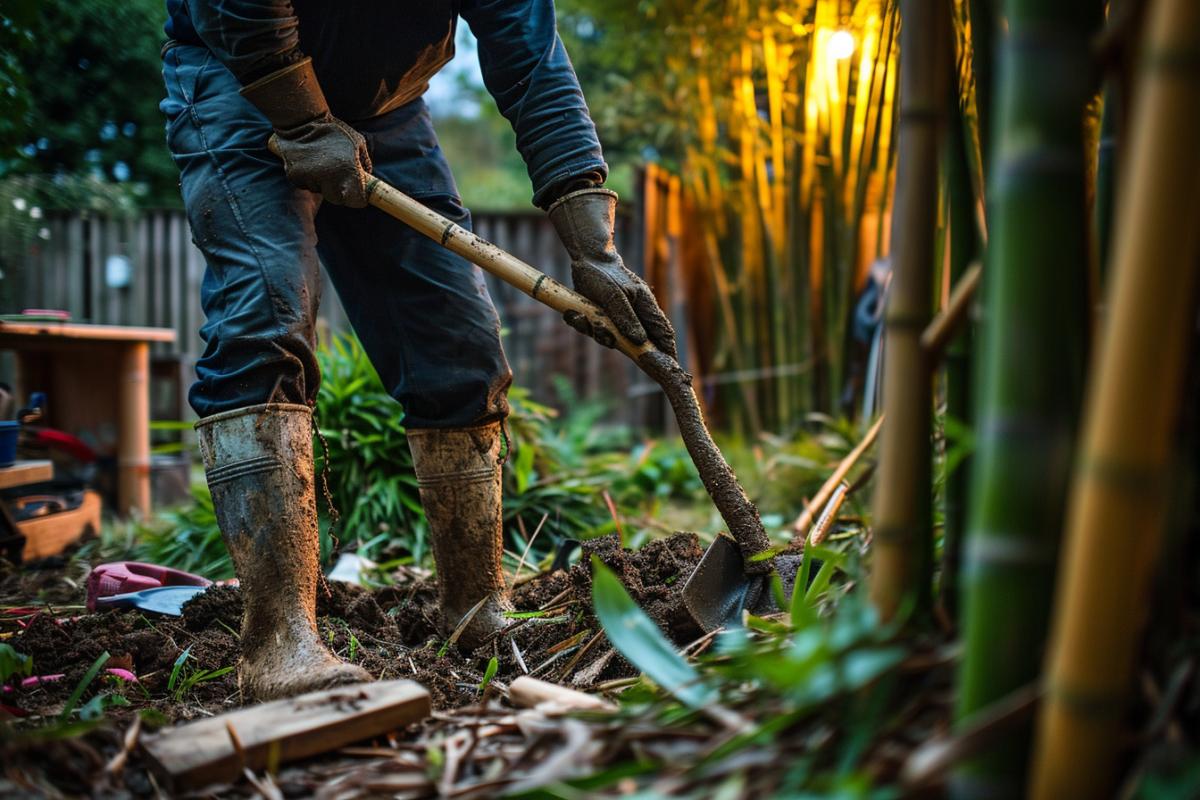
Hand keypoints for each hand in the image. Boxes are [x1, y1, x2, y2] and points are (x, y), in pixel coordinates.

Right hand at [269, 119, 371, 207]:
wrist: (302, 121)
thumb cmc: (334, 131)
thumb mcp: (357, 143)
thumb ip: (365, 163)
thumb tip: (368, 177)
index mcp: (347, 171)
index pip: (356, 201)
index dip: (358, 198)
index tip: (358, 193)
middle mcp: (329, 178)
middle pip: (337, 199)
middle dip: (340, 192)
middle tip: (338, 176)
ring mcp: (310, 178)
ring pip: (320, 191)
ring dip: (323, 183)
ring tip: (321, 163)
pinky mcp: (295, 176)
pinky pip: (306, 184)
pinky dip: (309, 178)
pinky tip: (309, 162)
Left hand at [548, 187, 676, 358]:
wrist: (586, 259)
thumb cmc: (605, 275)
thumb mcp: (614, 295)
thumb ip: (626, 318)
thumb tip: (639, 342)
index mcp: (645, 307)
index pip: (663, 333)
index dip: (667, 352)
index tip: (670, 368)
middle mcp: (634, 315)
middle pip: (636, 342)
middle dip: (619, 343)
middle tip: (604, 333)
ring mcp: (617, 318)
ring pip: (611, 338)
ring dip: (595, 332)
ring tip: (583, 317)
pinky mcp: (601, 317)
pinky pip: (594, 331)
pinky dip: (582, 324)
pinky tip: (574, 314)